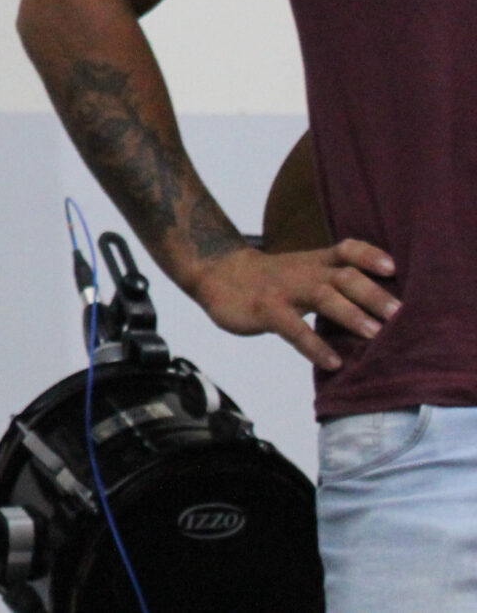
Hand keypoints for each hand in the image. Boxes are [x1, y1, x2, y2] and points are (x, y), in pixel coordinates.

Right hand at [184, 240, 398, 370]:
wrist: (214, 272)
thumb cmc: (268, 279)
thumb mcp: (301, 271)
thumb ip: (333, 283)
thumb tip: (379, 311)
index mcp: (315, 263)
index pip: (347, 251)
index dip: (370, 256)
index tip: (392, 268)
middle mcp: (304, 273)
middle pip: (343, 276)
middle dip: (373, 293)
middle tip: (399, 314)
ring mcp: (284, 291)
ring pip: (322, 296)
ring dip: (350, 314)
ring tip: (375, 334)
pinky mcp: (265, 310)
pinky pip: (293, 328)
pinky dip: (314, 346)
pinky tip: (333, 362)